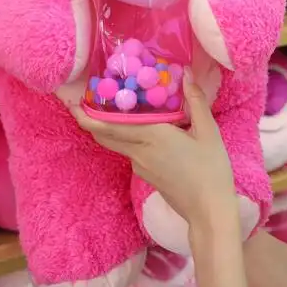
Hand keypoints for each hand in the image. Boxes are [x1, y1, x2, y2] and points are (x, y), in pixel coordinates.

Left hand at [70, 74, 238, 230]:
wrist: (208, 212)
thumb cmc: (211, 170)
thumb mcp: (208, 132)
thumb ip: (195, 101)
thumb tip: (186, 74)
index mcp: (151, 136)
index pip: (109, 125)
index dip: (87, 115)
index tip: (75, 100)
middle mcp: (138, 150)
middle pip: (104, 135)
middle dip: (88, 119)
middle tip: (82, 101)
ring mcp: (139, 165)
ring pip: (114, 143)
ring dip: (106, 127)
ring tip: (108, 108)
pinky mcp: (144, 174)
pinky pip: (128, 150)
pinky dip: (124, 137)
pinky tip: (136, 128)